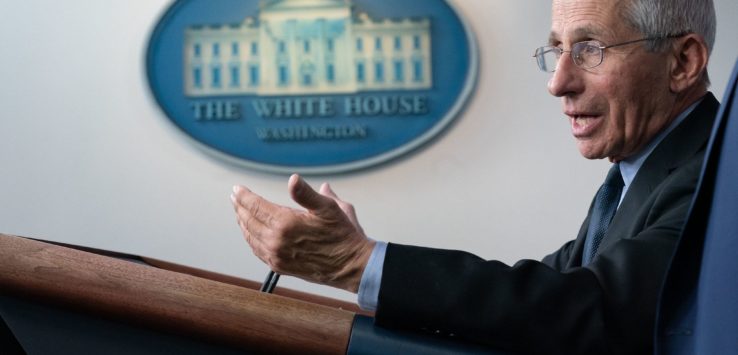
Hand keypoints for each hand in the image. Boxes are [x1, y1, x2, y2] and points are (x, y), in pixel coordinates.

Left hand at [230, 174, 374, 292]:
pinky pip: (257, 250)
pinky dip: (250, 239)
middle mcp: (276, 241)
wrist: (350, 266)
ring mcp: (276, 256)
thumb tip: (293, 179)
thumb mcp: (328, 208)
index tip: (236, 188)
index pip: (256, 206)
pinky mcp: (279, 267)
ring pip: (250, 236)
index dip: (244, 196)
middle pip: (249, 220)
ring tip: (239, 212)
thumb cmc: (342, 234)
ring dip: (242, 222)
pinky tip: (250, 233)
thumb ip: (306, 193)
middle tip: (234, 197)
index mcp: (286, 223)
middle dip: (240, 207)